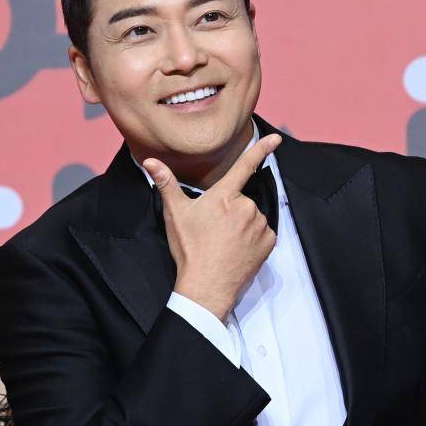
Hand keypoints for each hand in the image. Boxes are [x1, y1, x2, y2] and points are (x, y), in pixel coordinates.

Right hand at [143, 133, 281, 321]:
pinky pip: (263, 234)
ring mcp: (259, 225)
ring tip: (225, 243)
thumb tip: (150, 161)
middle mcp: (246, 207)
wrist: (206, 287)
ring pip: (253, 218)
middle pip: (241, 201)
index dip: (261, 149)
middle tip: (214, 231)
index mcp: (224, 196)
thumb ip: (165, 183)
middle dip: (231, 211)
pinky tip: (238, 250)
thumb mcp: (175, 214)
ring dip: (243, 225)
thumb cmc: (189, 249)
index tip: (276, 138)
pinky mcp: (269, 243)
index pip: (245, 166)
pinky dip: (254, 239)